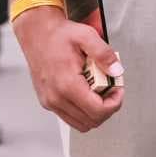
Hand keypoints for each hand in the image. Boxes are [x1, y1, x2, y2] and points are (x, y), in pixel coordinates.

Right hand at [17, 4, 123, 132]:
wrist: (37, 33)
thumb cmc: (58, 35)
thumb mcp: (86, 36)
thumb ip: (104, 54)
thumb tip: (116, 71)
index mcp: (67, 84)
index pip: (98, 111)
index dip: (115, 103)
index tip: (118, 90)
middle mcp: (56, 97)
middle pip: (91, 121)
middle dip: (107, 107)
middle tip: (111, 89)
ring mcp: (50, 102)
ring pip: (81, 123)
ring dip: (95, 111)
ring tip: (99, 91)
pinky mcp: (48, 101)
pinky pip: (70, 117)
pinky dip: (83, 111)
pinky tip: (87, 92)